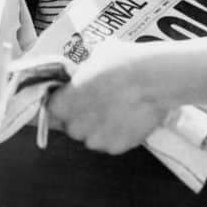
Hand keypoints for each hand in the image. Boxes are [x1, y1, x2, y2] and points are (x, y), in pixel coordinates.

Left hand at [46, 43, 174, 154]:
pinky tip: (130, 118)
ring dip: (101, 128)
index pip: (54, 109)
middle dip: (83, 117)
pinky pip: (113, 143)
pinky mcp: (116, 148)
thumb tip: (86, 71)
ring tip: (119, 110)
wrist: (152, 78)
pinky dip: (119, 134)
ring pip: (93, 137)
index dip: (66, 103)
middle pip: (72, 126)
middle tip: (101, 103)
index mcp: (61, 105)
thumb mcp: (95, 57)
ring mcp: (95, 140)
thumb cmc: (121, 63)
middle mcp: (74, 127)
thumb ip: (83, 72)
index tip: (77, 97)